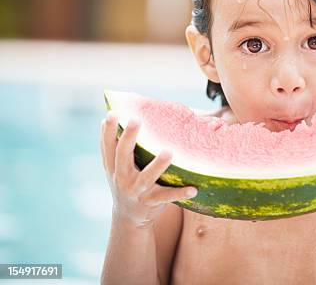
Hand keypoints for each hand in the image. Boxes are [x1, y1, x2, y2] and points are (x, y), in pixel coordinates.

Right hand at [100, 111, 197, 227]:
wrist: (128, 219)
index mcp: (113, 168)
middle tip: (135, 120)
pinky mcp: (152, 202)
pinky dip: (180, 193)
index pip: (108, 147)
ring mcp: (137, 191)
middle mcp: (122, 178)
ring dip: (157, 165)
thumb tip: (106, 118)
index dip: (107, 131)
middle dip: (128, 138)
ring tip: (168, 152)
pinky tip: (193, 189)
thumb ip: (113, 147)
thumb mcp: (115, 168)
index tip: (112, 113)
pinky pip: (168, 196)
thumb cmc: (126, 183)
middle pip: (123, 156)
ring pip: (147, 177)